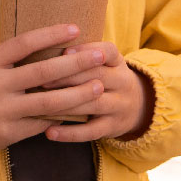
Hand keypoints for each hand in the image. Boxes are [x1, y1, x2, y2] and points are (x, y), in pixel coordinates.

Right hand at [0, 24, 109, 159]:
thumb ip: (7, 62)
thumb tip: (44, 52)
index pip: (24, 43)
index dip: (51, 35)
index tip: (75, 28)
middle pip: (44, 72)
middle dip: (76, 63)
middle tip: (100, 55)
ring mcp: (3, 110)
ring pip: (49, 102)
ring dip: (78, 94)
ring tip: (98, 86)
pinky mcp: (6, 133)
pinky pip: (40, 125)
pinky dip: (60, 119)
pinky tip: (79, 113)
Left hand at [37, 42, 153, 142]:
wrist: (139, 108)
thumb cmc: (108, 80)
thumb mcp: (105, 64)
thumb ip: (83, 57)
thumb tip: (44, 47)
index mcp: (119, 63)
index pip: (108, 51)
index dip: (87, 50)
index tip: (64, 52)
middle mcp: (123, 83)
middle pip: (97, 76)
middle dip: (68, 76)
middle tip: (41, 79)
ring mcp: (119, 106)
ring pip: (93, 104)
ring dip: (65, 103)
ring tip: (41, 103)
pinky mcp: (112, 127)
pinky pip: (91, 132)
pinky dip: (69, 133)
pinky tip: (49, 132)